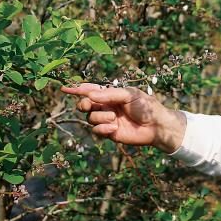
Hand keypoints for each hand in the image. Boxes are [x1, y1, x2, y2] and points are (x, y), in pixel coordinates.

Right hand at [60, 83, 186, 152]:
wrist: (156, 125)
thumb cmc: (145, 106)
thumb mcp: (128, 94)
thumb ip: (109, 94)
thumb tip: (90, 95)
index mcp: (110, 94)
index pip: (90, 90)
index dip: (77, 89)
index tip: (64, 87)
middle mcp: (106, 106)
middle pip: (84, 105)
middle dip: (83, 104)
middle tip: (89, 104)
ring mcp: (106, 120)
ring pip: (90, 118)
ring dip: (100, 117)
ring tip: (115, 118)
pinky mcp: (109, 133)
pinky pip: (97, 131)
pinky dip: (103, 129)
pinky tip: (114, 128)